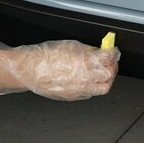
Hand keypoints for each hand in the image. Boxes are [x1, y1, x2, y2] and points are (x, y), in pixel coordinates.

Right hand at [0, 39, 120, 100]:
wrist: (29, 70)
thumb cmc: (45, 55)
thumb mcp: (70, 46)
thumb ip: (88, 50)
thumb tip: (100, 52)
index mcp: (84, 62)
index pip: (109, 58)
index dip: (114, 53)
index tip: (113, 51)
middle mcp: (84, 78)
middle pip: (110, 75)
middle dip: (113, 66)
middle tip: (111, 61)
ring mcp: (80, 89)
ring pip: (103, 88)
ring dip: (107, 79)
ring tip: (103, 72)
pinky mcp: (74, 96)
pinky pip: (91, 92)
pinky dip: (94, 85)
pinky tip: (90, 78)